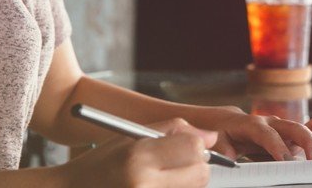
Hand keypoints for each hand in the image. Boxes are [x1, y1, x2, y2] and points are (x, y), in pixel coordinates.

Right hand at [59, 118, 216, 187]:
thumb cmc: (99, 166)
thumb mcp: (130, 137)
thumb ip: (173, 130)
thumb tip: (211, 137)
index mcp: (138, 158)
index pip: (194, 149)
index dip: (196, 146)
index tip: (188, 147)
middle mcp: (144, 184)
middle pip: (201, 174)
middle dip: (195, 167)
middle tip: (176, 165)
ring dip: (184, 183)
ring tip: (158, 178)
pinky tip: (153, 187)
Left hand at [201, 107, 311, 161]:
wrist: (226, 121)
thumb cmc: (221, 132)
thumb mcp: (216, 141)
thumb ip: (221, 149)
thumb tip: (226, 155)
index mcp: (252, 124)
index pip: (268, 135)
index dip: (278, 147)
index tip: (286, 161)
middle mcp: (271, 122)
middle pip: (293, 128)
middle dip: (306, 144)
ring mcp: (282, 126)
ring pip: (305, 129)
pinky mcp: (288, 132)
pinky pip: (309, 128)